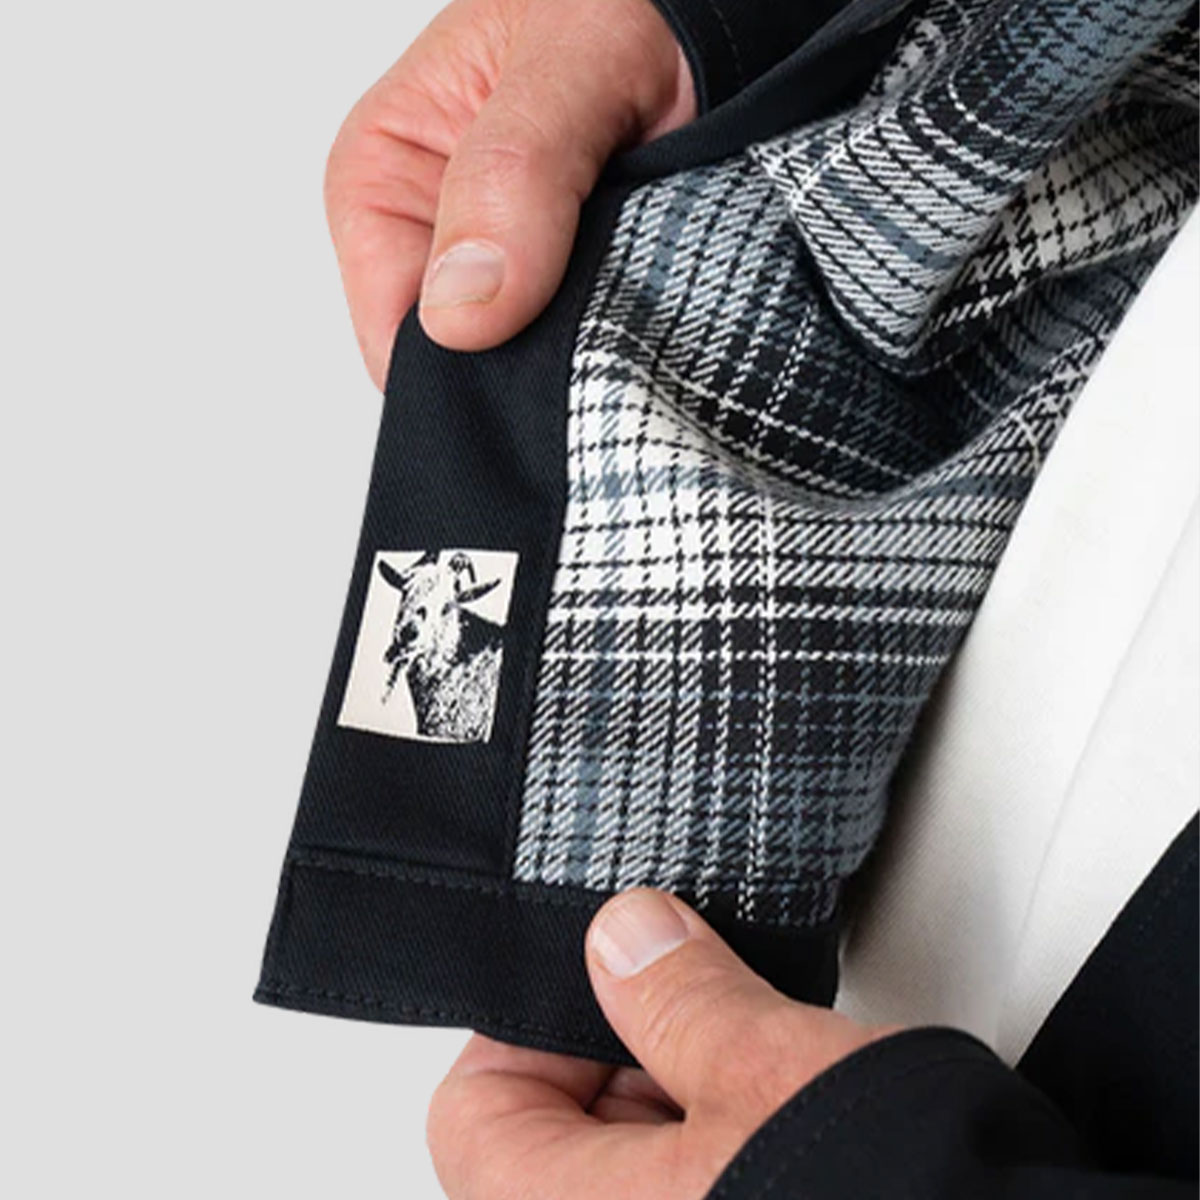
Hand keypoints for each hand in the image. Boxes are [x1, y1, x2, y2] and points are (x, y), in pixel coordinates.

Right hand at [325, 0, 695, 386]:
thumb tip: (459, 313)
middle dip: (527, 373)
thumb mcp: (571, 60)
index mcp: (389, 174)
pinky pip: (590, 354)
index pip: (392, 334)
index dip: (463, 370)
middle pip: (460, 366)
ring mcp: (514, 266)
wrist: (721, 7)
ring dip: (587, 359)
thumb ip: (511, 174)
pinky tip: (657, 318)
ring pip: (528, 371)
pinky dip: (624, 349)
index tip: (542, 356)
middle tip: (606, 328)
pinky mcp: (580, 285)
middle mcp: (441, 231)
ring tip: (644, 303)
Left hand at [427, 888, 900, 1198]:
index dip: (534, 1026)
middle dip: (629, 1057)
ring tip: (756, 1063)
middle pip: (556, 1142)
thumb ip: (678, 993)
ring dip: (684, 1102)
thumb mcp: (770, 1070)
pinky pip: (690, 1193)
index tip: (604, 976)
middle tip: (697, 1005)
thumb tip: (626, 936)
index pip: (476, 1113)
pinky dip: (723, 1148)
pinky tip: (783, 1117)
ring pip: (629, 1173)